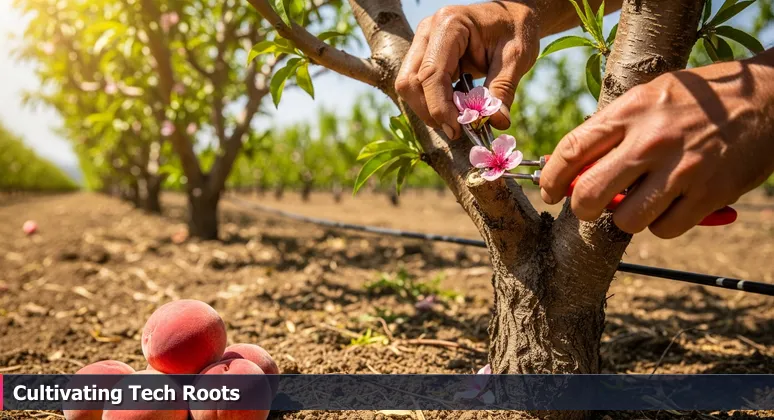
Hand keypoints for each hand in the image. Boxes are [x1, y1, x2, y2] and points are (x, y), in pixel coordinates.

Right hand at [394, 2, 539, 138]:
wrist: (511, 16)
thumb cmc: (515, 30)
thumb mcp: (516, 58)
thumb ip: (503, 89)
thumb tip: (497, 122)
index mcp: (450, 25)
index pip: (431, 73)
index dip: (439, 106)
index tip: (457, 129)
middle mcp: (428, 32)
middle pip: (410, 82)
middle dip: (430, 111)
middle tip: (456, 130)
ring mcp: (422, 43)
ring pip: (409, 87)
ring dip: (429, 110)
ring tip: (457, 120)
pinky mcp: (424, 57)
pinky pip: (418, 87)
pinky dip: (433, 104)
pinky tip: (454, 109)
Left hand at [540, 51, 773, 237]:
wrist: (766, 100)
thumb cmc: (694, 101)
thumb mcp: (647, 98)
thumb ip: (609, 129)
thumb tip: (566, 166)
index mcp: (630, 111)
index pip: (571, 151)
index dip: (550, 178)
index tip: (548, 192)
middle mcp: (652, 140)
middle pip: (590, 193)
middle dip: (580, 208)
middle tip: (587, 207)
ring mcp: (682, 169)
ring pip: (626, 220)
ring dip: (624, 218)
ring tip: (636, 203)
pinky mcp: (708, 194)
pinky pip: (663, 229)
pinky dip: (659, 225)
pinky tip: (668, 206)